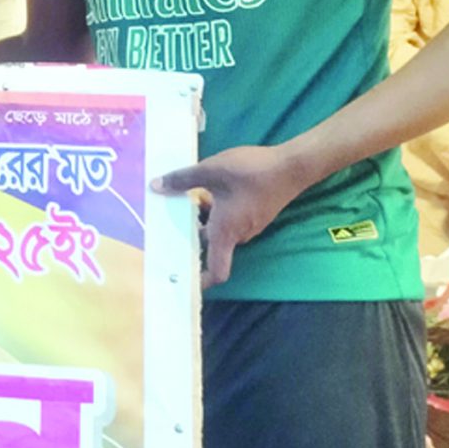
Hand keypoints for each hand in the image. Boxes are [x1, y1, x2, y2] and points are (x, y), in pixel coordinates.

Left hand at [153, 144, 314, 288]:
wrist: (293, 166)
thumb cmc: (252, 171)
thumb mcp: (211, 171)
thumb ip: (182, 179)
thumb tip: (155, 186)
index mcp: (226, 232)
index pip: (216, 271)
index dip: (201, 281)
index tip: (183, 279)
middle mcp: (238, 234)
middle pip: (212, 247)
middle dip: (191, 240)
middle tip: (166, 229)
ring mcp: (249, 225)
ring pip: (221, 231)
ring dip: (203, 222)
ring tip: (182, 203)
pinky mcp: (256, 214)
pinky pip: (230, 221)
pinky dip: (216, 213)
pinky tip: (206, 192)